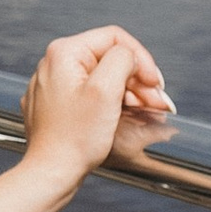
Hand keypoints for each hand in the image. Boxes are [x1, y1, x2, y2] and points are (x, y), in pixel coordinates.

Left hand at [18, 24, 172, 195]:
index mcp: (64, 53)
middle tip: (159, 102)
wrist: (51, 173)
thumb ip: (122, 60)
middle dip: (138, 80)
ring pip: (101, 78)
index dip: (141, 59)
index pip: (114, 38)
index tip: (154, 82)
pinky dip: (111, 103)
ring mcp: (53, 85)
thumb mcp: (106, 90)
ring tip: (150, 111)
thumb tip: (129, 56)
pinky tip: (128, 115)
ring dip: (130, 93)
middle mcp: (54, 65)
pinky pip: (89, 95)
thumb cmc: (75, 138)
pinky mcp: (56, 105)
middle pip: (109, 60)